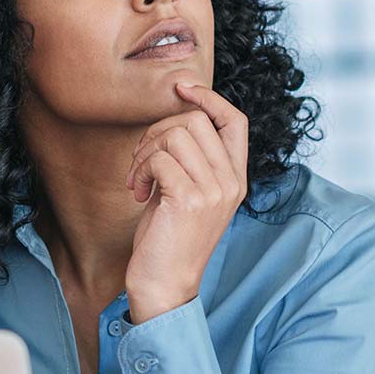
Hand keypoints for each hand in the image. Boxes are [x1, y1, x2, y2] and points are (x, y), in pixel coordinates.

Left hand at [124, 82, 248, 320]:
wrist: (166, 286)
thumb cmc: (169, 239)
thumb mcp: (187, 192)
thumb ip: (190, 159)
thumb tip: (174, 117)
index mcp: (236, 178)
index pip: (236, 121)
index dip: (209, 98)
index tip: (181, 88)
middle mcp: (232, 182)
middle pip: (198, 120)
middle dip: (158, 130)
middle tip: (142, 159)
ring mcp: (214, 191)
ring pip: (176, 134)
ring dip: (145, 150)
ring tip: (138, 178)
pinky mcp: (190, 200)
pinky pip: (160, 158)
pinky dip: (140, 170)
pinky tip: (138, 193)